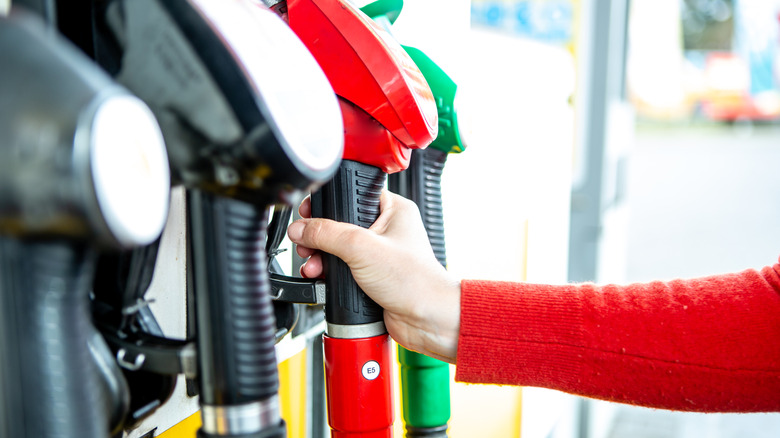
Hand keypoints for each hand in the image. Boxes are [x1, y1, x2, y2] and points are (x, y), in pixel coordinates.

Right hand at [287, 190, 460, 362]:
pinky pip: (342, 269)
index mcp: (393, 210)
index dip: (330, 202)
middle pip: (340, 223)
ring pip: (338, 248)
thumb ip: (327, 234)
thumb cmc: (414, 281)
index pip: (354, 194)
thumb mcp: (362, 248)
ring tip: (313, 265)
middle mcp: (386, 229)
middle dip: (319, 236)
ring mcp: (378, 254)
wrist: (426, 320)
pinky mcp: (371, 276)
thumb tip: (301, 228)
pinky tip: (321, 278)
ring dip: (320, 257)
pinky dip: (329, 274)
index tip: (310, 212)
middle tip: (307, 243)